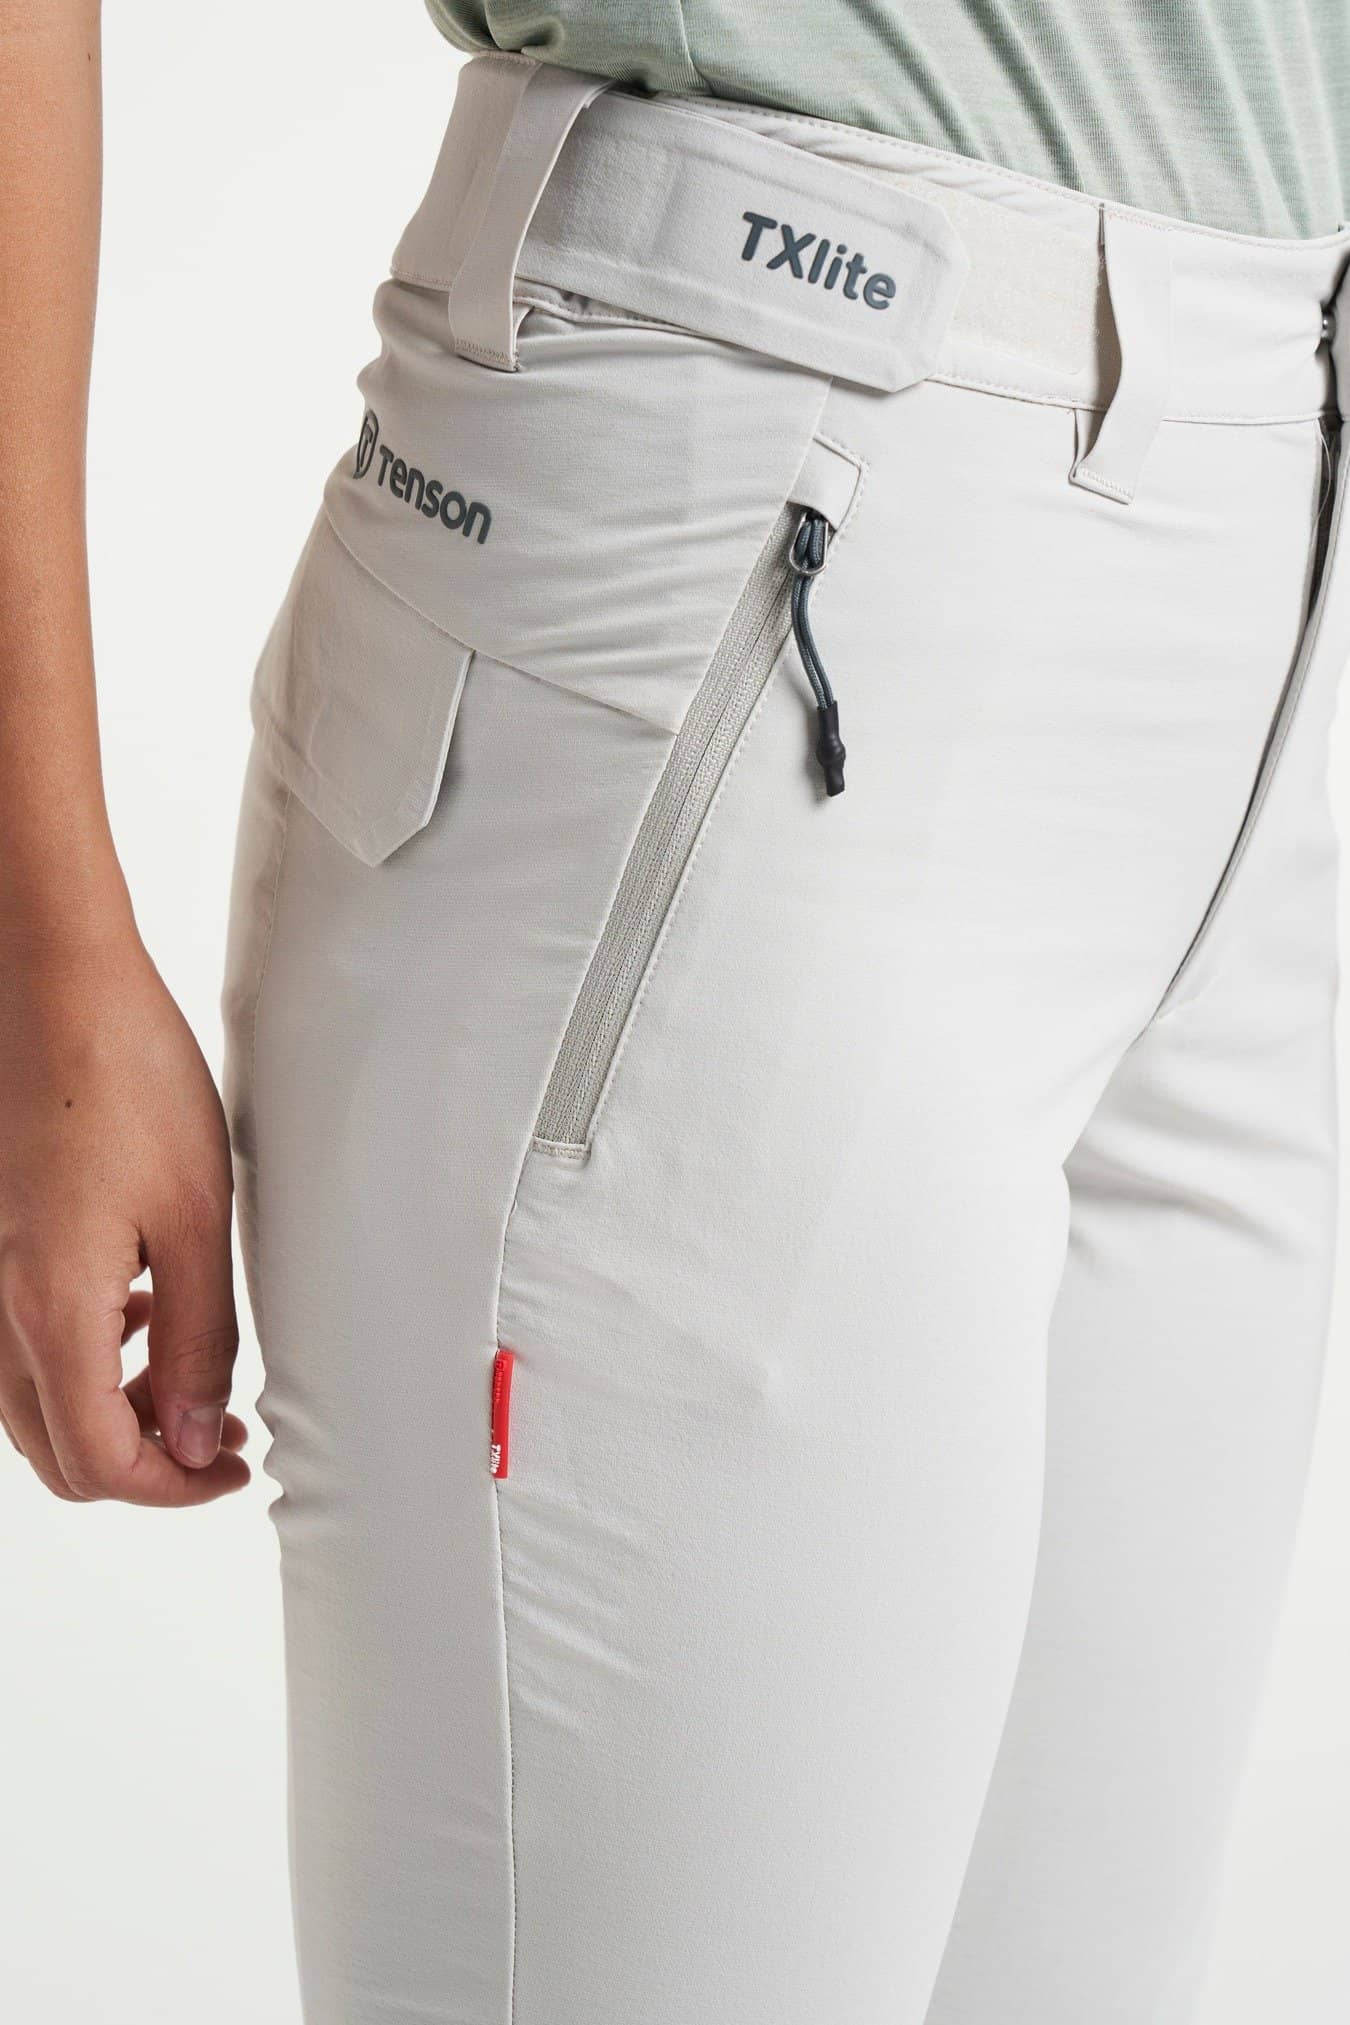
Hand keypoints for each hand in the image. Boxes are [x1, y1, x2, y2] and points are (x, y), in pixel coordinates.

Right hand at [0, 928, 248, 1504]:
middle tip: (220, 1434)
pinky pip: (24, 1344)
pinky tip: (140, 1309)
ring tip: (192, 1373)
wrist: (57, 990)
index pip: (100, 1462)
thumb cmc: (125, 1080)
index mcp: (49, 1311)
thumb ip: (199, 1340)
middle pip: (58, 1449)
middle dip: (145, 1460)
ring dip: (116, 1410)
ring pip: (37, 1403)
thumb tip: (198, 1436)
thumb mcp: (197, 1219)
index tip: (231, 1470)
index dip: (173, 1488)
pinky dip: (87, 1357)